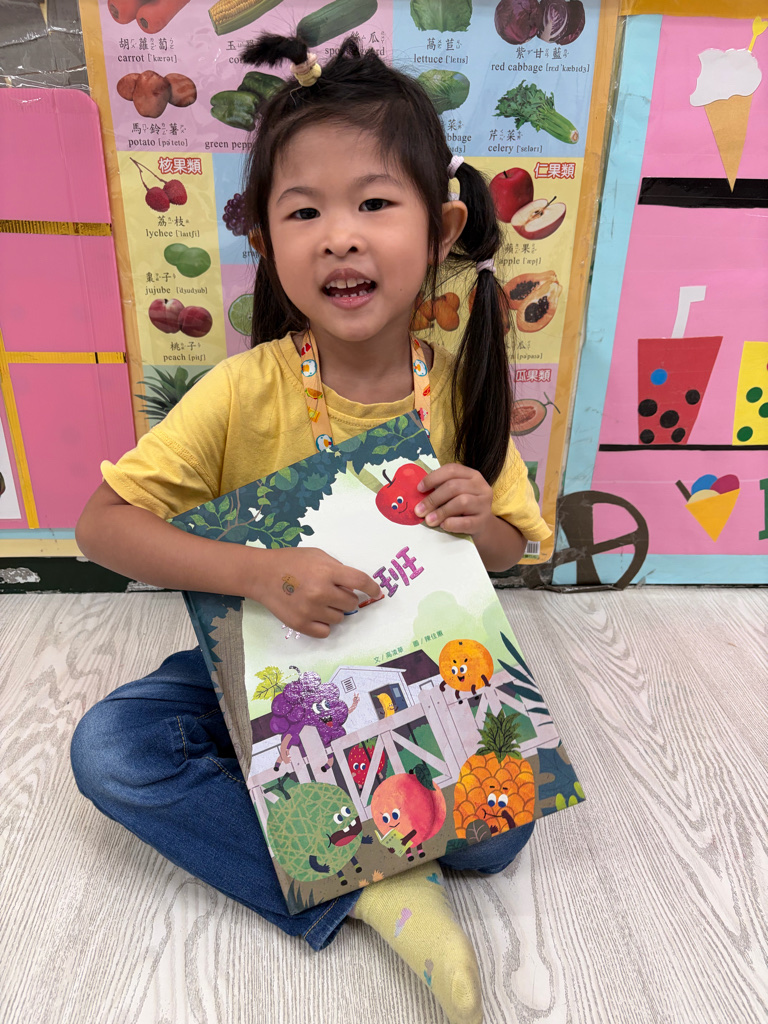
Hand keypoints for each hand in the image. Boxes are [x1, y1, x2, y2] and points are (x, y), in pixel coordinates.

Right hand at [248, 547, 381, 639]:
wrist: (261, 575)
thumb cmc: (291, 561)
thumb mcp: (317, 555)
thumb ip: (337, 568)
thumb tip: (354, 585)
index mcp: (327, 572)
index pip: (360, 582)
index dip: (372, 588)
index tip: (375, 592)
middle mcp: (321, 592)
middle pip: (351, 603)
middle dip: (347, 598)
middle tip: (334, 593)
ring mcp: (310, 610)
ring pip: (340, 618)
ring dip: (335, 611)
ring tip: (320, 601)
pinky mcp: (300, 624)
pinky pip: (326, 631)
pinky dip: (324, 624)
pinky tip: (315, 614)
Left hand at [414, 464, 494, 538]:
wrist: (482, 525)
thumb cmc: (462, 507)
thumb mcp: (454, 494)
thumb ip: (440, 490)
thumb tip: (417, 494)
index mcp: (472, 475)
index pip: (451, 470)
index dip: (433, 478)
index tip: (419, 489)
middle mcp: (481, 486)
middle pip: (454, 487)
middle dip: (433, 498)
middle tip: (419, 510)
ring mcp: (484, 504)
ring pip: (461, 502)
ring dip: (441, 511)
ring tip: (429, 520)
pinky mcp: (483, 521)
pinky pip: (466, 522)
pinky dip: (452, 524)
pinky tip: (443, 525)